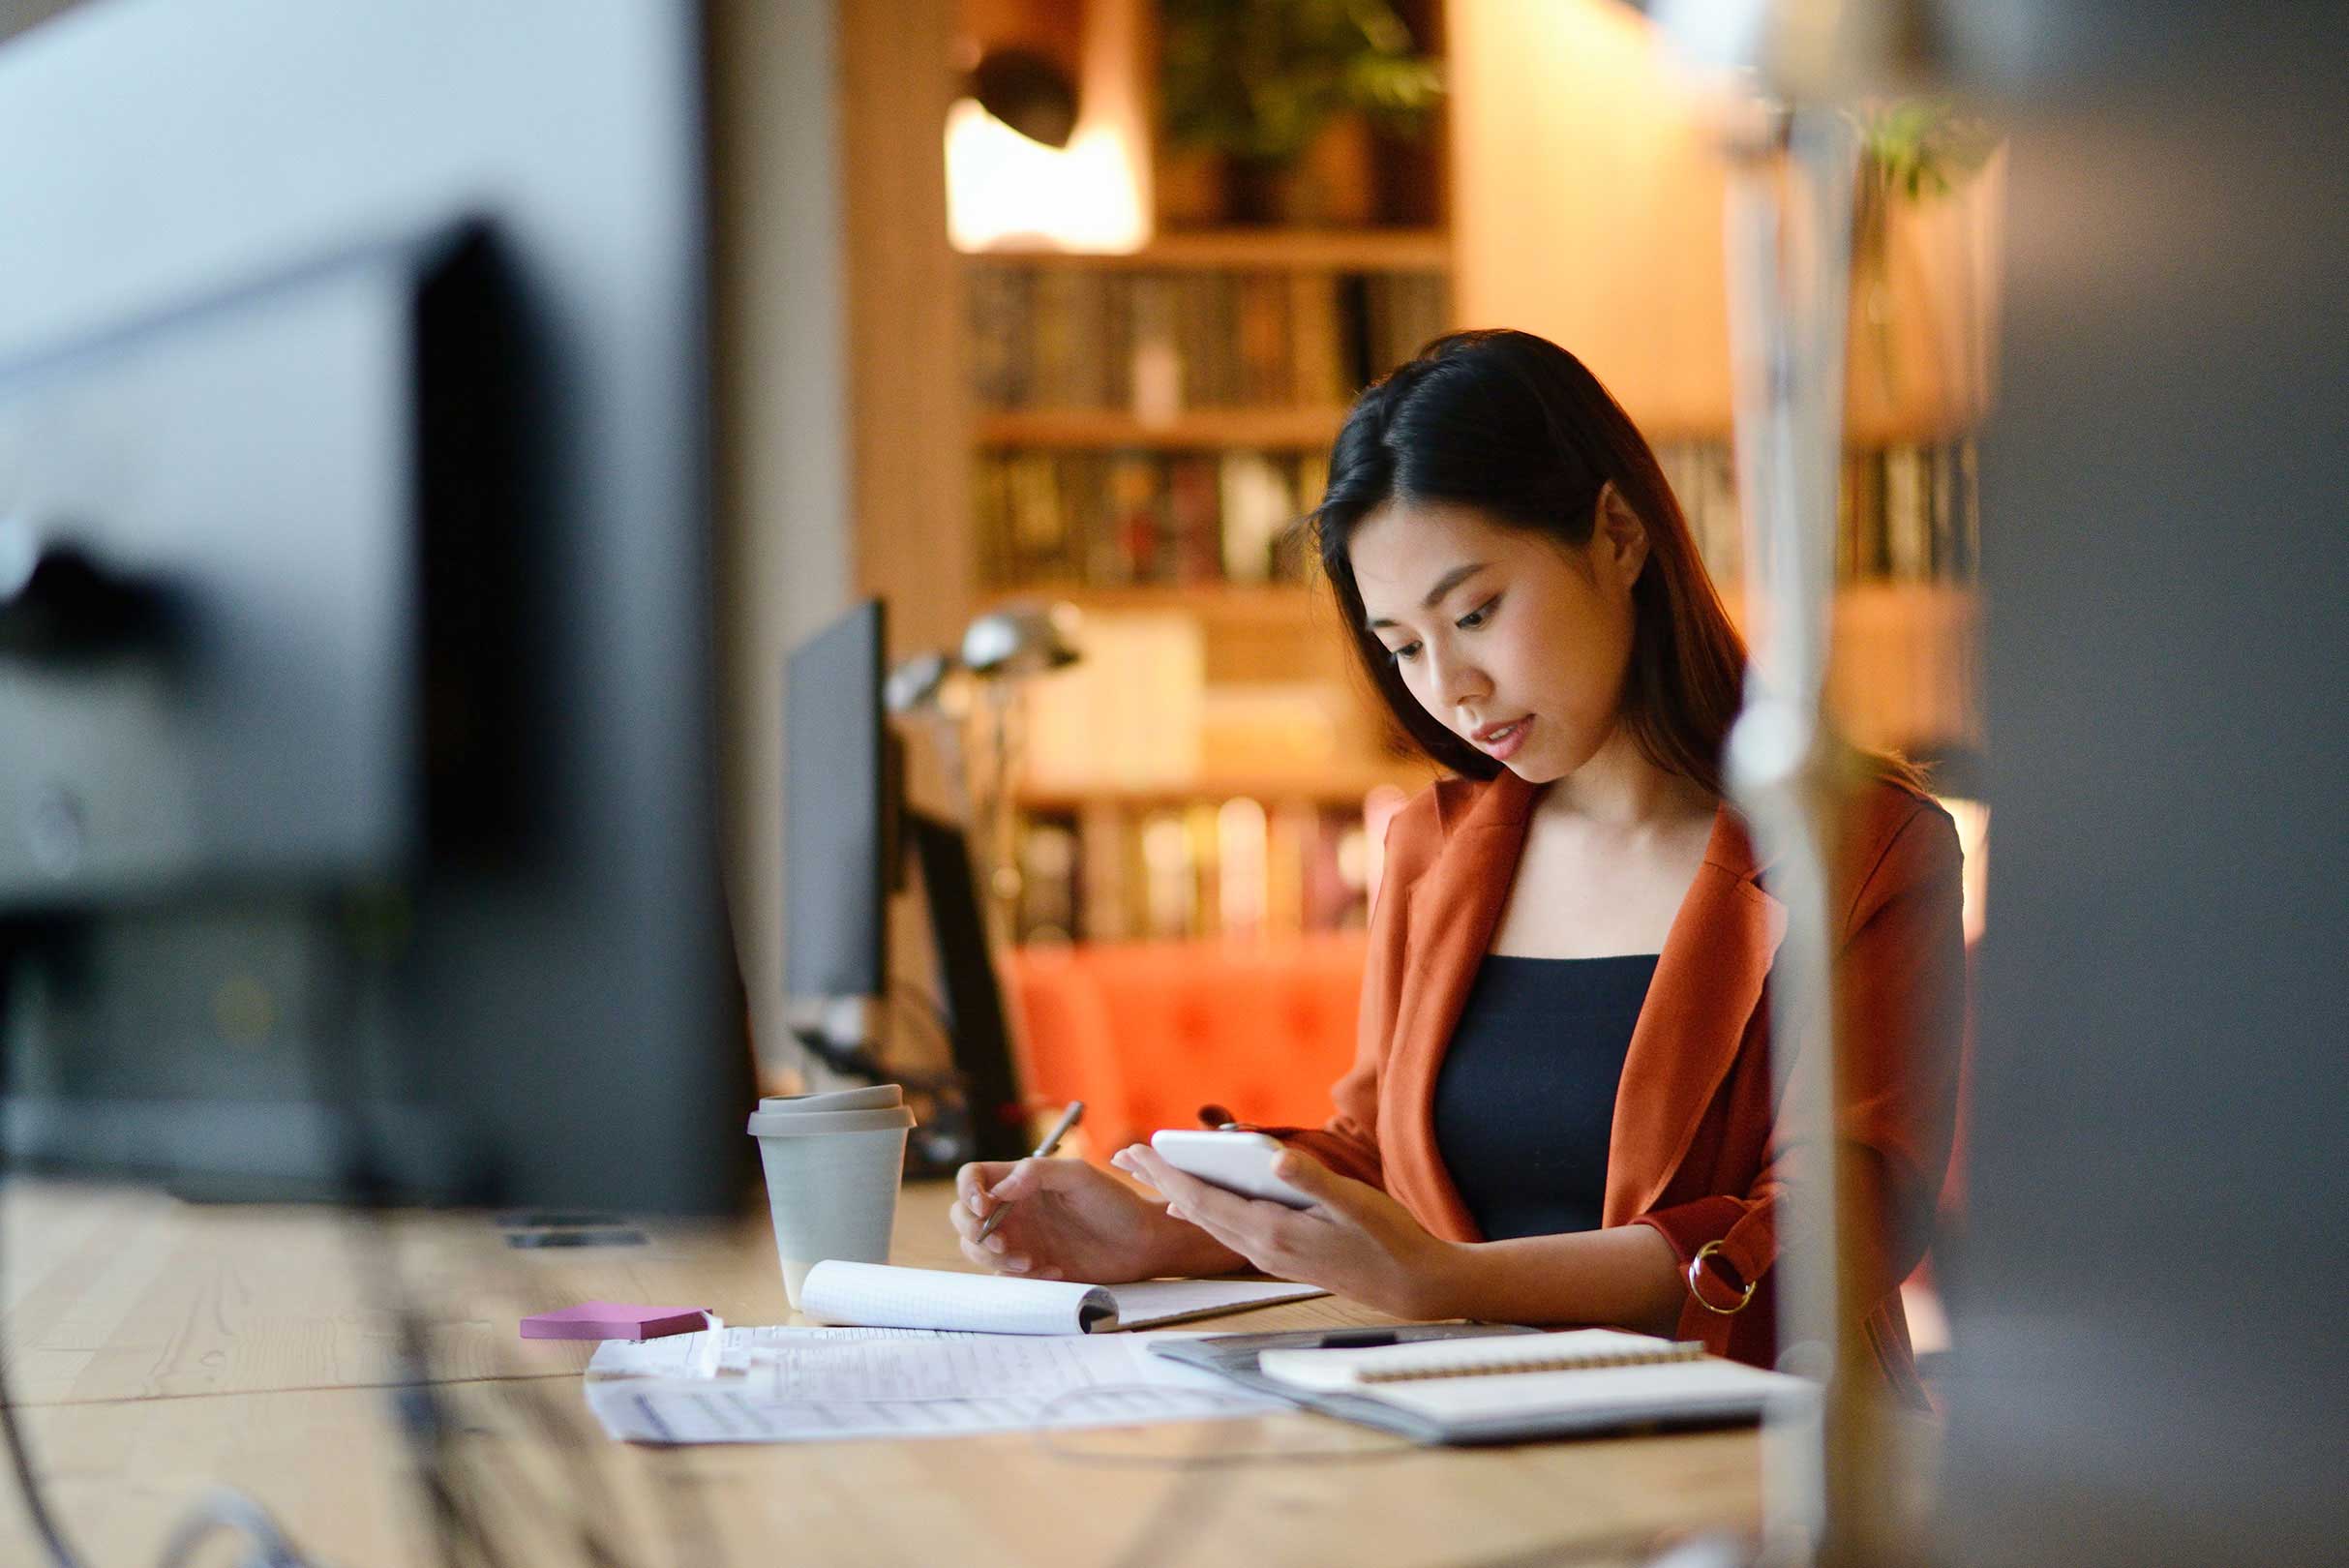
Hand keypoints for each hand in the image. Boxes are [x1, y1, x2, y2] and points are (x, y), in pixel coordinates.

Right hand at [949, 1156, 1223, 1282]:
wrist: (1142, 1243)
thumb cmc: (1114, 1202)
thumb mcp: (1078, 1176)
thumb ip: (1037, 1172)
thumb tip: (999, 1189)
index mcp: (1020, 1179)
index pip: (973, 1177)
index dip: (968, 1191)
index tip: (984, 1208)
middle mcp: (1013, 1208)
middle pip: (962, 1216)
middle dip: (973, 1232)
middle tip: (1002, 1244)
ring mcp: (1020, 1238)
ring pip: (977, 1248)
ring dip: (995, 1258)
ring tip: (1031, 1262)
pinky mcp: (1031, 1267)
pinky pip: (1005, 1276)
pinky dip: (1021, 1277)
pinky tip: (1054, 1271)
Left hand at [1110, 1143, 1464, 1320]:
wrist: (1412, 1286)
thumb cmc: (1389, 1240)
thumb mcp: (1357, 1204)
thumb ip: (1315, 1180)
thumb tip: (1277, 1158)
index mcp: (1272, 1231)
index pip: (1204, 1199)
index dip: (1168, 1173)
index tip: (1136, 1151)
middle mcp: (1262, 1248)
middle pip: (1197, 1211)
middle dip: (1161, 1180)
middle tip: (1125, 1154)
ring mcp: (1270, 1256)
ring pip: (1210, 1223)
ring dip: (1179, 1194)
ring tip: (1152, 1173)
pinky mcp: (1282, 1256)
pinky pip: (1229, 1230)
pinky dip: (1205, 1210)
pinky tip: (1198, 1204)